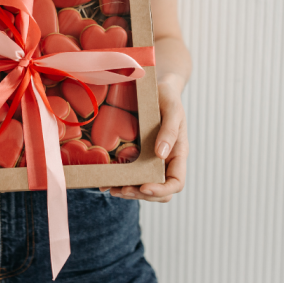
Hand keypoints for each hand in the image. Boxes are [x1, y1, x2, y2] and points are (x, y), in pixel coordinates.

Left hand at [101, 75, 188, 202]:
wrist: (155, 88)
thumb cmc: (167, 98)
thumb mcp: (173, 110)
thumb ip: (170, 131)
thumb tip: (161, 154)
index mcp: (177, 154)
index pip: (175, 183)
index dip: (161, 190)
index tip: (144, 187)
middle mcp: (164, 161)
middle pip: (157, 189)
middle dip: (140, 194)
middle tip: (121, 190)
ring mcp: (150, 160)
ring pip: (142, 185)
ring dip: (128, 190)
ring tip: (111, 189)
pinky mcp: (136, 155)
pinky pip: (129, 173)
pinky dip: (119, 180)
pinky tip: (105, 181)